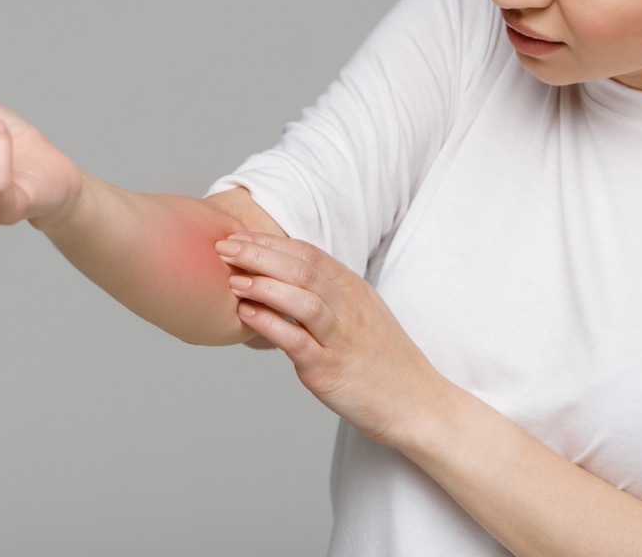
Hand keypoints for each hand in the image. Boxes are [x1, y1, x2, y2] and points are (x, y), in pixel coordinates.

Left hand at [214, 232, 447, 446]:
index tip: (238, 238)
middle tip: (224, 248)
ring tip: (233, 279)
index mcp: (354, 290)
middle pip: (302, 269)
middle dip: (259, 254)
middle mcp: (349, 308)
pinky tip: (247, 314)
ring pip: (302, 300)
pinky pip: (297, 341)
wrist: (417, 404)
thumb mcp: (362, 315)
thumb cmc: (383, 361)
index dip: (270, 243)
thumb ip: (329, 295)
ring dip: (264, 285)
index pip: (309, 254)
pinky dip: (270, 324)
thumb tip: (285, 281)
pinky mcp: (331, 370)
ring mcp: (341, 338)